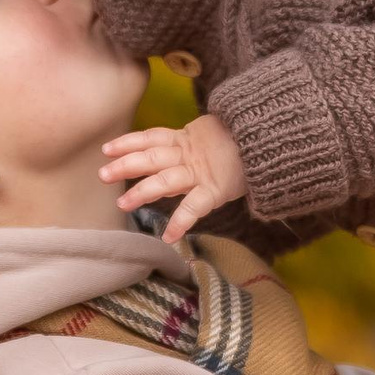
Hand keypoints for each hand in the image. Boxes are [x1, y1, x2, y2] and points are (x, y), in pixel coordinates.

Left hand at [100, 113, 249, 243]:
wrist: (271, 142)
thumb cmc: (243, 142)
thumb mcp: (212, 137)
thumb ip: (189, 146)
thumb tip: (165, 156)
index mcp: (187, 139)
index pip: (152, 138)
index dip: (128, 142)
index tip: (107, 149)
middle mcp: (189, 155)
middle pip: (151, 157)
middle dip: (126, 165)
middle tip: (103, 175)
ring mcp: (201, 172)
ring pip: (165, 179)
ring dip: (142, 191)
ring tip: (123, 204)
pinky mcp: (216, 189)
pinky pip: (194, 207)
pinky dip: (181, 222)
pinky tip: (169, 237)